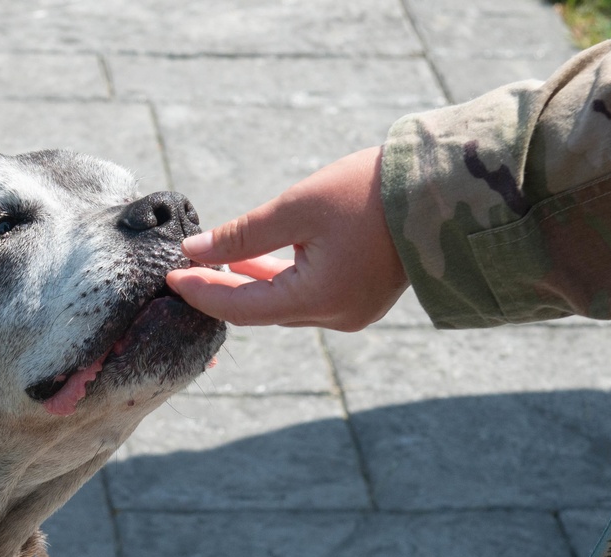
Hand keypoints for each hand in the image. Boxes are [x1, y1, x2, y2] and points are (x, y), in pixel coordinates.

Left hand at [166, 146, 409, 331]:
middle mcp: (337, 316)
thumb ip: (242, 235)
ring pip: (285, 304)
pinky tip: (257, 261)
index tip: (169, 278)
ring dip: (250, 283)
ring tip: (215, 261)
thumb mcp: (298, 207)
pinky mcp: (363, 298)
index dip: (201, 293)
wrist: (440, 187)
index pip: (241, 308)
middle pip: (262, 311)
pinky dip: (280, 280)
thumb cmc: (369, 192)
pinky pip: (309, 297)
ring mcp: (353, 311)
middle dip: (222, 290)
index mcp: (320, 300)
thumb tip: (195, 250)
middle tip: (186, 269)